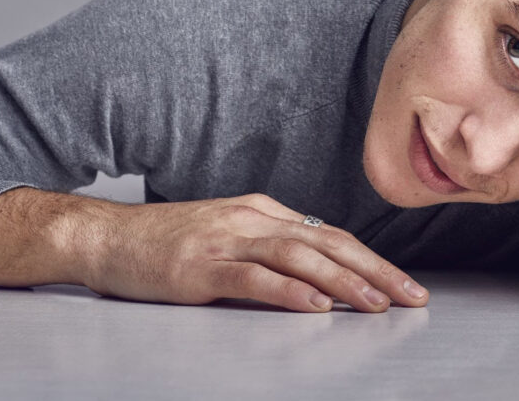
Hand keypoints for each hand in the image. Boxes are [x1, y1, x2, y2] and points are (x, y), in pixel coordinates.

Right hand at [83, 193, 428, 312]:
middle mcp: (252, 220)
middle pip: (326, 242)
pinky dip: (288, 291)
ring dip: (343, 281)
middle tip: (411, 295)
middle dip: (375, 269)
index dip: (371, 258)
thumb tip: (315, 266)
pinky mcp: (199, 267)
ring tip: (377, 303)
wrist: (107, 236)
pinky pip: (252, 278)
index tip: (403, 282)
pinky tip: (315, 306)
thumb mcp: (228, 232)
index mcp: (262, 212)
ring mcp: (226, 241)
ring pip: (298, 257)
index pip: (330, 235)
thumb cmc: (167, 240)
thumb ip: (269, 243)